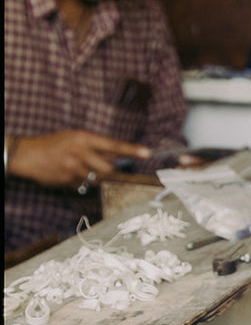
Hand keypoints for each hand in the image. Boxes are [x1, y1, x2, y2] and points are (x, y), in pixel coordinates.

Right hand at [9, 130, 152, 190]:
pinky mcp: (67, 180)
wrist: (29, 155)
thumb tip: (119, 157)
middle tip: (103, 169)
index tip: (148, 153)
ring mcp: (73, 167)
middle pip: (108, 168)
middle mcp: (80, 152)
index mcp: (84, 138)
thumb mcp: (75, 138)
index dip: (132, 150)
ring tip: (79, 168)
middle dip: (110, 172)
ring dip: (94, 178)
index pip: (114, 145)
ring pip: (96, 179)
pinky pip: (83, 186)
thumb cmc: (55, 144)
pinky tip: (69, 174)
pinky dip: (81, 183)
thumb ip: (97, 147)